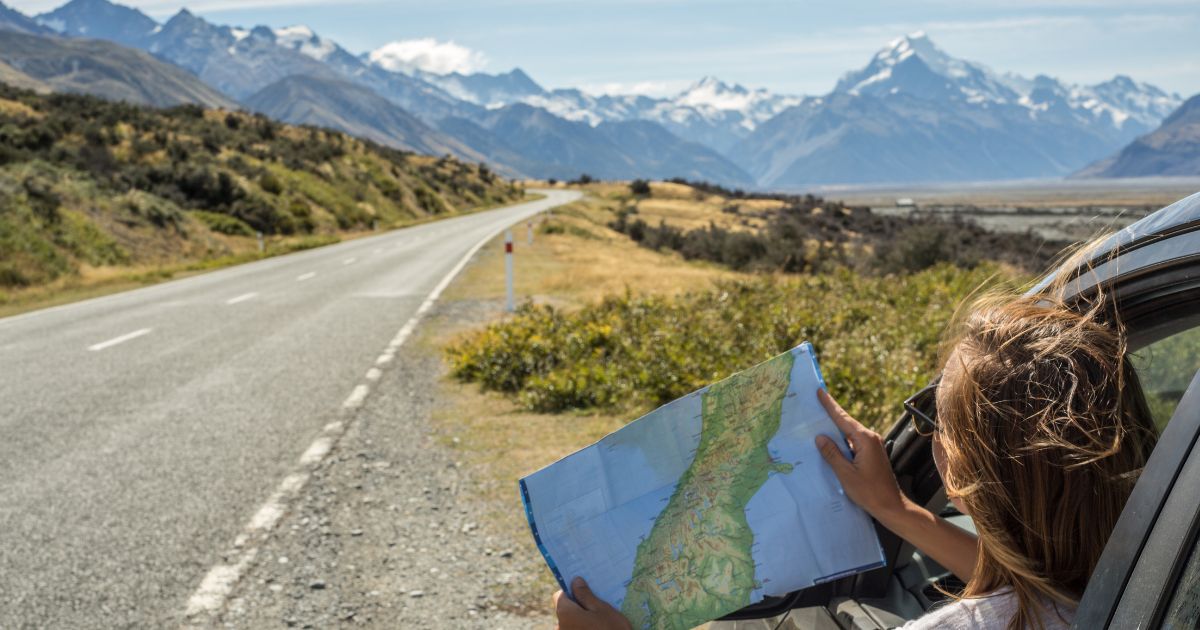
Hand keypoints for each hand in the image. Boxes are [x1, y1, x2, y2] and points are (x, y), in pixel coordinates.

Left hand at [553, 577, 632, 629]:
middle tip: (597, 608)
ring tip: (600, 623)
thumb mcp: (602, 610)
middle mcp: (560, 627)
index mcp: (565, 613)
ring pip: (570, 624)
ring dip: (581, 621)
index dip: (571, 591)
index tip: (585, 592)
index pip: (559, 596)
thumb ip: (586, 595)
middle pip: (565, 611)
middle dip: (578, 608)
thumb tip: (575, 581)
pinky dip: (582, 629)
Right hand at [815, 389, 906, 521]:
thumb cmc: (869, 492)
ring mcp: (873, 446)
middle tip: (816, 403)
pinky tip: (831, 443)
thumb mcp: (846, 473)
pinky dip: (842, 441)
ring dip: (835, 429)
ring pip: (850, 433)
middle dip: (831, 414)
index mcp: (865, 440)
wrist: (891, 506)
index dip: (830, 405)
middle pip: (846, 423)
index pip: (843, 418)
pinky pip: (854, 442)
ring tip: (819, 422)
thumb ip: (832, 454)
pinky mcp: (872, 454)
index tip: (820, 392)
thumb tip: (820, 437)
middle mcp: (871, 438)